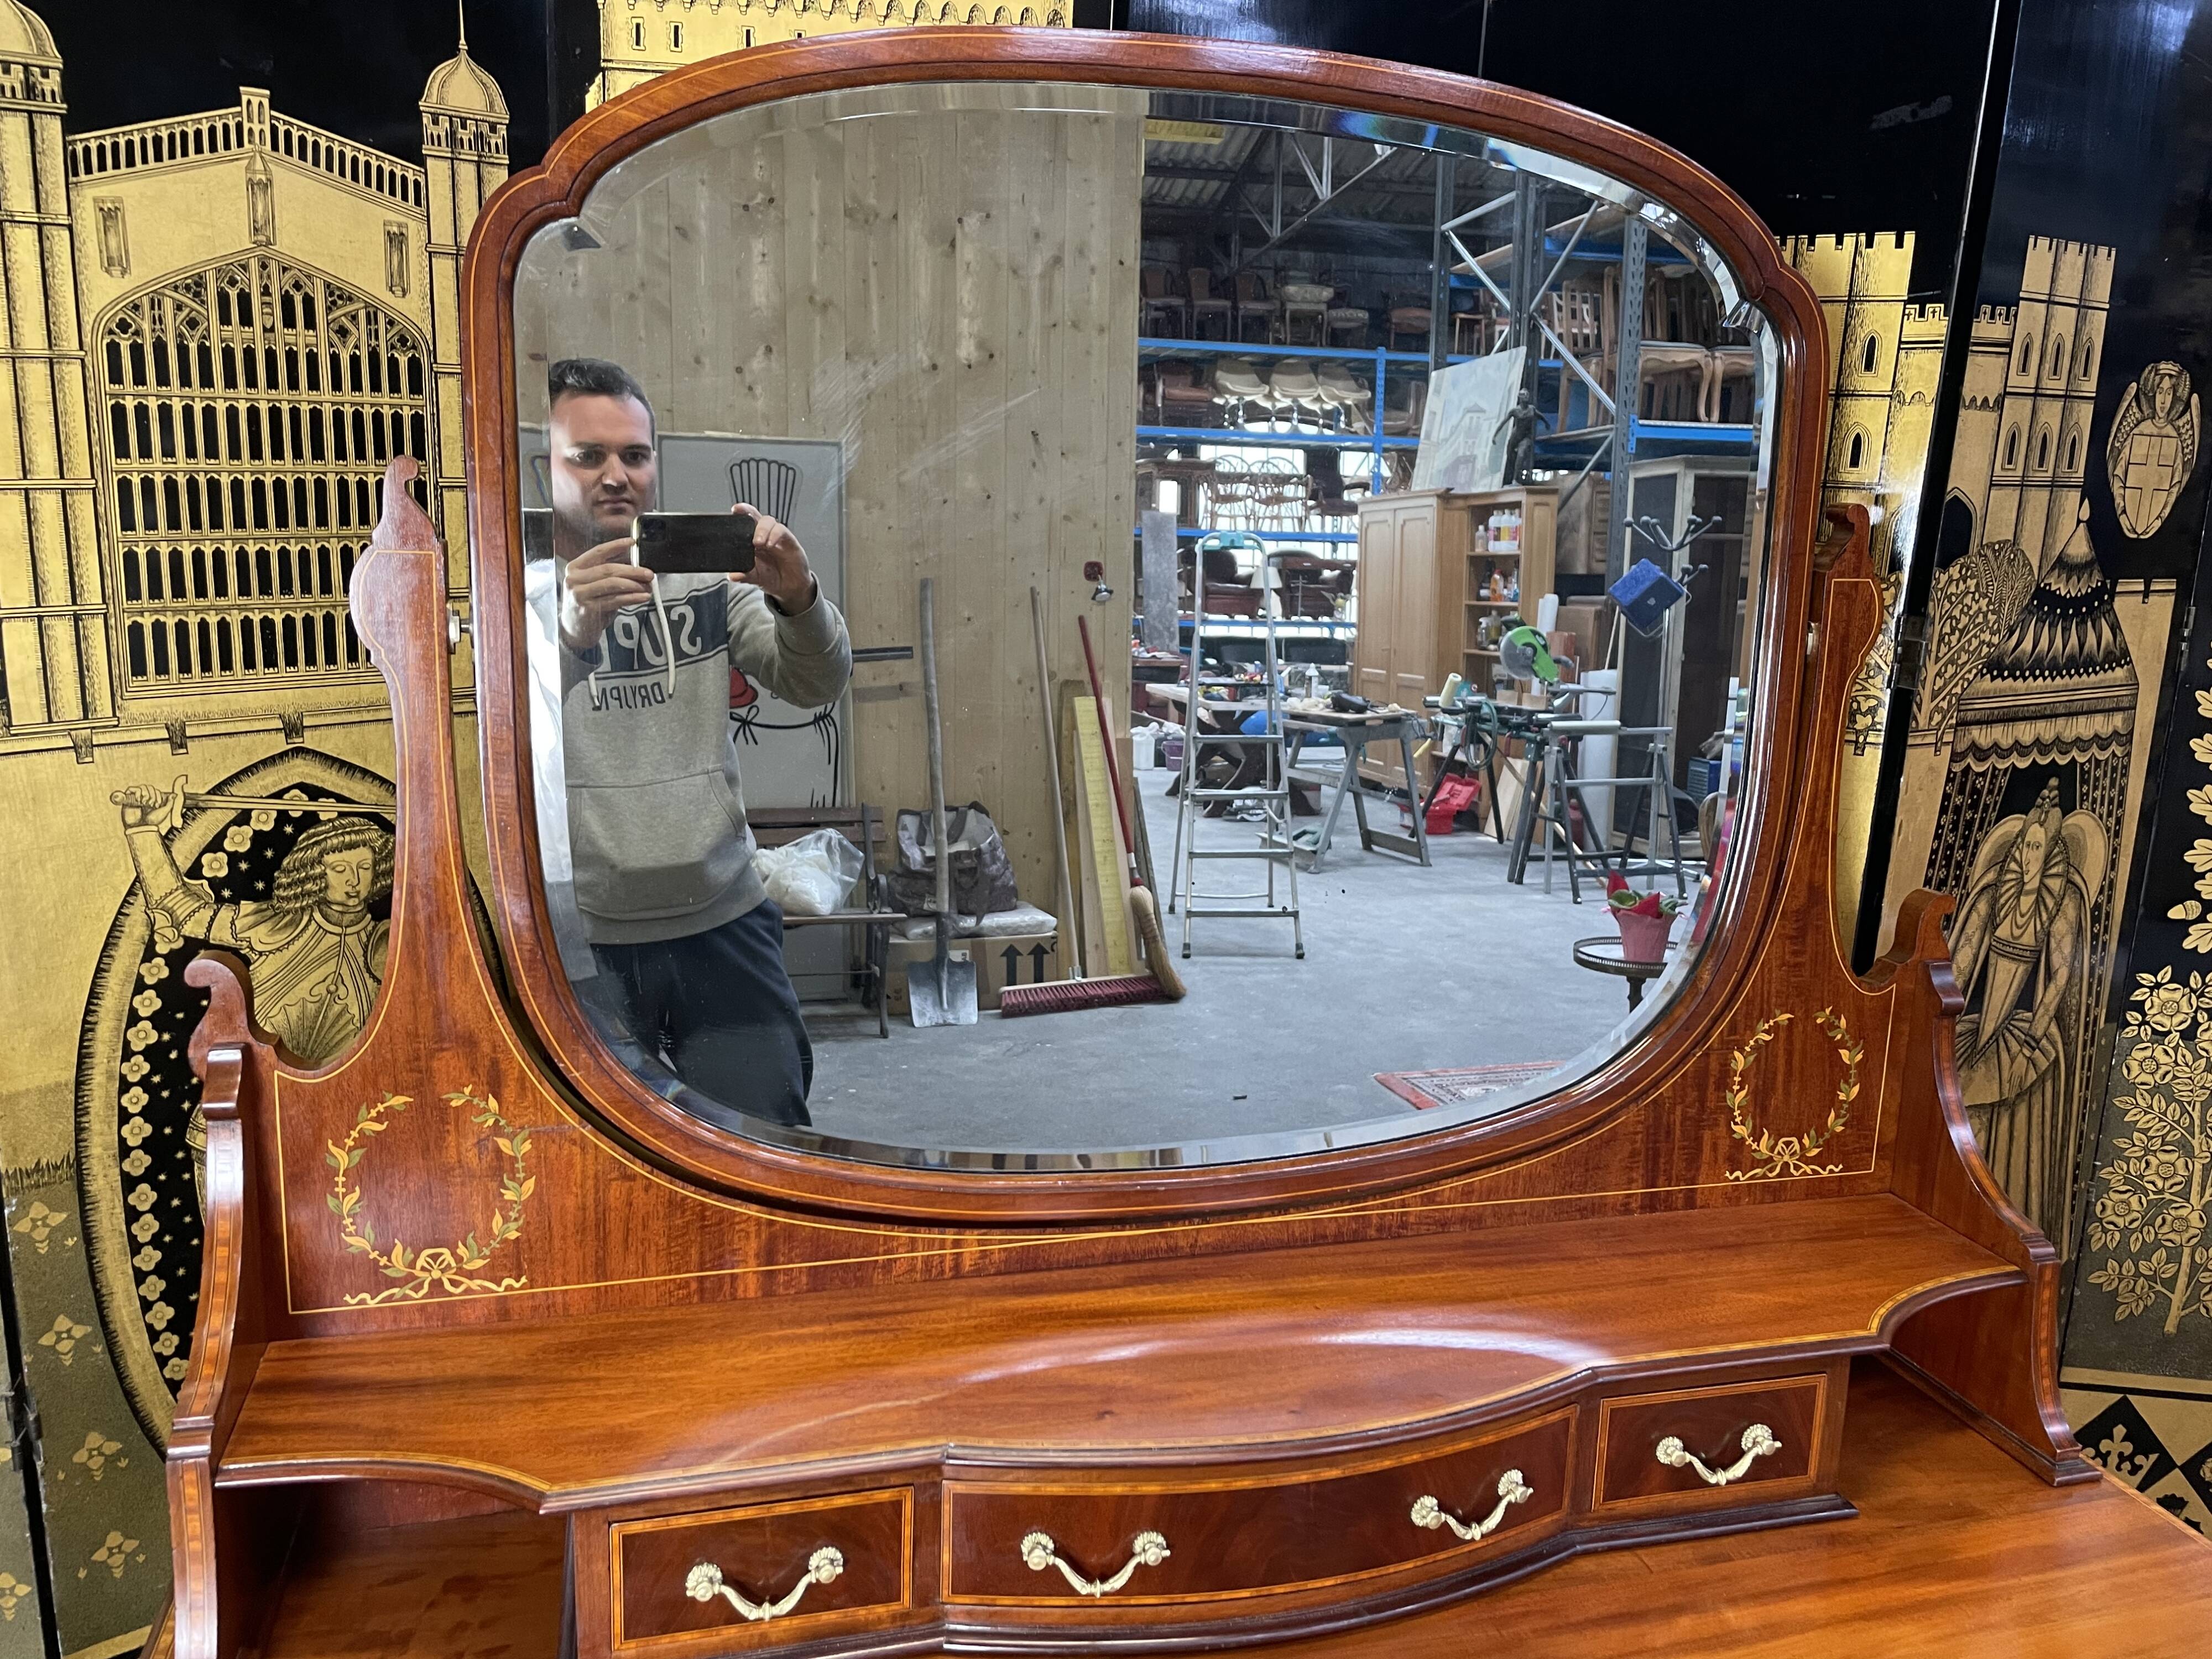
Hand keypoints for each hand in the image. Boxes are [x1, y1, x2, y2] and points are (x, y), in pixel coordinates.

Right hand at [113, 778, 181, 829]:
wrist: (142, 827)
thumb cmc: (153, 821)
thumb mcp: (164, 811)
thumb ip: (169, 802)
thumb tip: (174, 795)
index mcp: (152, 800)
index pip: (155, 790)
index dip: (158, 795)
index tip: (157, 805)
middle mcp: (144, 798)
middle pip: (149, 787)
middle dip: (152, 795)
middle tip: (151, 804)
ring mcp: (136, 798)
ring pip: (142, 787)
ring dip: (146, 793)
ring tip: (145, 802)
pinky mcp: (128, 799)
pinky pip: (131, 789)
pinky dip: (137, 792)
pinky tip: (139, 799)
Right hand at [559, 533, 654, 651]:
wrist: (574, 629)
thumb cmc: (587, 604)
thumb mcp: (593, 584)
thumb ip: (607, 574)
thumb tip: (635, 566)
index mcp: (575, 567)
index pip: (598, 552)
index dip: (616, 546)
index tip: (632, 543)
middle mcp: (574, 579)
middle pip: (608, 569)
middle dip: (632, 570)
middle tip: (648, 574)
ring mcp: (580, 594)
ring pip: (613, 584)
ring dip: (634, 585)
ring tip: (647, 586)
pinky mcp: (588, 609)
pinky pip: (615, 600)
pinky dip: (632, 598)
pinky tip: (643, 597)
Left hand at [733, 504, 815, 612]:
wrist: (790, 588)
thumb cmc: (772, 577)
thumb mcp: (755, 578)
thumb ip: (744, 575)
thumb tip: (732, 576)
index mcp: (752, 541)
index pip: (745, 523)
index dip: (740, 514)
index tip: (734, 510)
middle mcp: (764, 535)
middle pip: (756, 516)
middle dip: (748, 512)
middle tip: (742, 519)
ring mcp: (776, 537)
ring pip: (769, 521)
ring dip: (762, 529)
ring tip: (757, 542)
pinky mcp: (789, 541)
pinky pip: (782, 531)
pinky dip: (775, 535)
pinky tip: (770, 544)